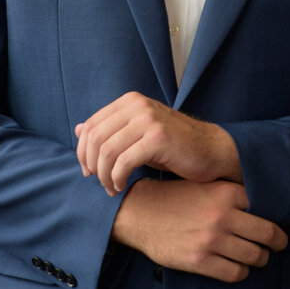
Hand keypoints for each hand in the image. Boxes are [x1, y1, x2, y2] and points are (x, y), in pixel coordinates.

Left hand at [76, 92, 241, 192]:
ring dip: (104, 175)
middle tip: (99, 183)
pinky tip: (122, 186)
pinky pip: (124, 162)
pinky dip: (117, 178)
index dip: (83, 152)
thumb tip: (78, 129)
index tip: (88, 171)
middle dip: (91, 165)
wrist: (211, 151)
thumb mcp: (138, 134)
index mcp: (130, 101)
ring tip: (112, 188)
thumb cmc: (173, 146)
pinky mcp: (158, 138)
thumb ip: (110, 130)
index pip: (91, 126)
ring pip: (107, 151)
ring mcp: (148, 119)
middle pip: (95, 138)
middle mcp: (137, 105)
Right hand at [111, 179, 287, 282]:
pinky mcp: (199, 261)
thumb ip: (231, 194)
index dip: (274, 216)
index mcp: (225, 193)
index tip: (277, 223)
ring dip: (260, 259)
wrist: (140, 213)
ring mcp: (211, 240)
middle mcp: (222, 216)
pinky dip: (242, 272)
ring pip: (255, 256)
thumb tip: (262, 207)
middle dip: (278, 242)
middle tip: (278, 244)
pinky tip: (237, 267)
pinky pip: (235, 273)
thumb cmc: (175, 199)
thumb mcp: (205, 186)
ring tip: (256, 257)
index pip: (265, 207)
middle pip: (268, 234)